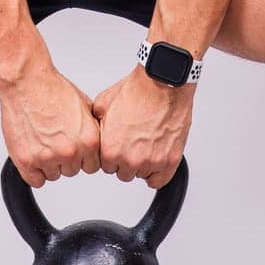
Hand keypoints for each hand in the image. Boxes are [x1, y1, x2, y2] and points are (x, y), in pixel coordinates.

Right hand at [0, 60, 101, 187]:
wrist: (27, 82)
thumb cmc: (52, 89)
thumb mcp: (85, 106)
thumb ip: (91, 130)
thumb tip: (94, 143)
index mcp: (88, 140)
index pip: (92, 166)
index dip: (82, 156)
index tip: (75, 149)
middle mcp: (70, 151)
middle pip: (73, 170)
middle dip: (66, 158)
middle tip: (55, 139)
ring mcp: (48, 158)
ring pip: (54, 175)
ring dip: (49, 163)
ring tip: (43, 140)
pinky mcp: (27, 161)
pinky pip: (36, 180)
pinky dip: (34, 170)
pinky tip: (34, 153)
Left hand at [93, 66, 193, 188]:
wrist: (161, 83)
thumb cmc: (136, 91)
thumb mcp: (103, 104)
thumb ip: (97, 125)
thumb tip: (94, 133)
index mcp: (110, 150)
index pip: (106, 166)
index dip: (112, 153)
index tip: (119, 144)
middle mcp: (130, 159)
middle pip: (123, 172)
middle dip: (126, 158)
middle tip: (133, 140)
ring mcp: (151, 162)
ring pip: (141, 174)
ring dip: (143, 163)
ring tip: (146, 141)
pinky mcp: (169, 161)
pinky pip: (160, 181)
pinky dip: (158, 172)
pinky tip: (155, 158)